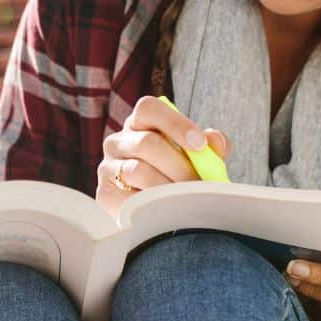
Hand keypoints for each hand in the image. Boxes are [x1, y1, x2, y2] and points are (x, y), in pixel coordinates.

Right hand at [95, 96, 230, 219]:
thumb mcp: (195, 157)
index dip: (175, 123)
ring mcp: (108, 167)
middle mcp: (118, 141)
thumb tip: (214, 142)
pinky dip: (153, 205)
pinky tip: (168, 211)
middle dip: (179, 165)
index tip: (200, 144)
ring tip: (188, 199)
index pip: (149, 108)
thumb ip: (209, 146)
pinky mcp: (105, 194)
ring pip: (138, 171)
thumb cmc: (177, 175)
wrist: (157, 211)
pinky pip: (130, 198)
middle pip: (146, 143)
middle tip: (200, 183)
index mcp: (139, 123)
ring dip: (169, 187)